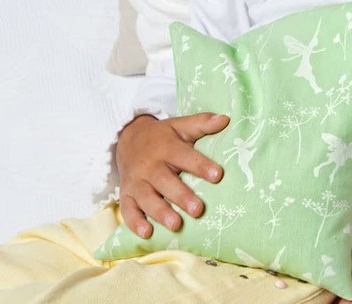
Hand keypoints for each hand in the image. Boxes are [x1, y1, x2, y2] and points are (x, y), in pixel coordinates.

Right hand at [116, 111, 229, 237]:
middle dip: (182, 196)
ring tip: (176, 225)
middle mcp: (150, 166)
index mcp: (166, 147)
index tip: (218, 175)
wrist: (128, 139)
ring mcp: (136, 182)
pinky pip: (127, 210)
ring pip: (147, 198)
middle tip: (198, 209)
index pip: (185, 156)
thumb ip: (202, 123)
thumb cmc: (162, 136)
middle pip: (165, 182)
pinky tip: (147, 233)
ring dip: (161, 212)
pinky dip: (135, 223)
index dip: (201, 165)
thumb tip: (225, 119)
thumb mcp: (180, 126)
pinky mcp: (126, 195)